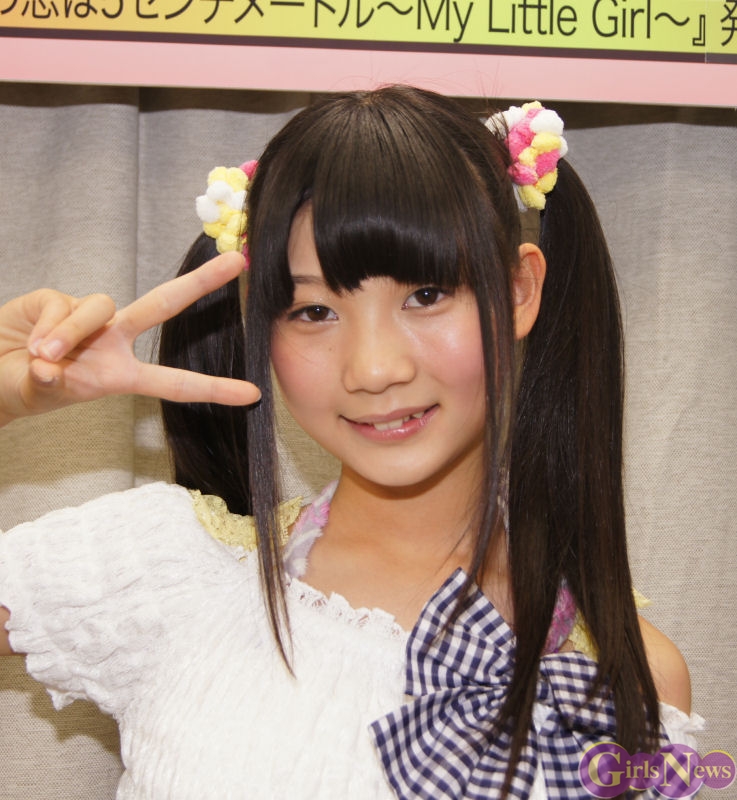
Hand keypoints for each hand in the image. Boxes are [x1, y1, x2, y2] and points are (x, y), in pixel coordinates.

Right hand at [0, 252, 259, 425]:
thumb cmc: (21, 386)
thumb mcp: (40, 393)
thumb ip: (47, 383)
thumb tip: (49, 368)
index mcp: (122, 375)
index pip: (175, 383)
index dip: (213, 389)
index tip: (252, 393)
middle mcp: (114, 340)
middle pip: (164, 304)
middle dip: (202, 283)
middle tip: (238, 261)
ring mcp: (89, 316)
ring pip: (101, 307)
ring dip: (71, 333)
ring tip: (44, 355)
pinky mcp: (59, 297)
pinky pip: (64, 303)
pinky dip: (48, 324)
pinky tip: (32, 339)